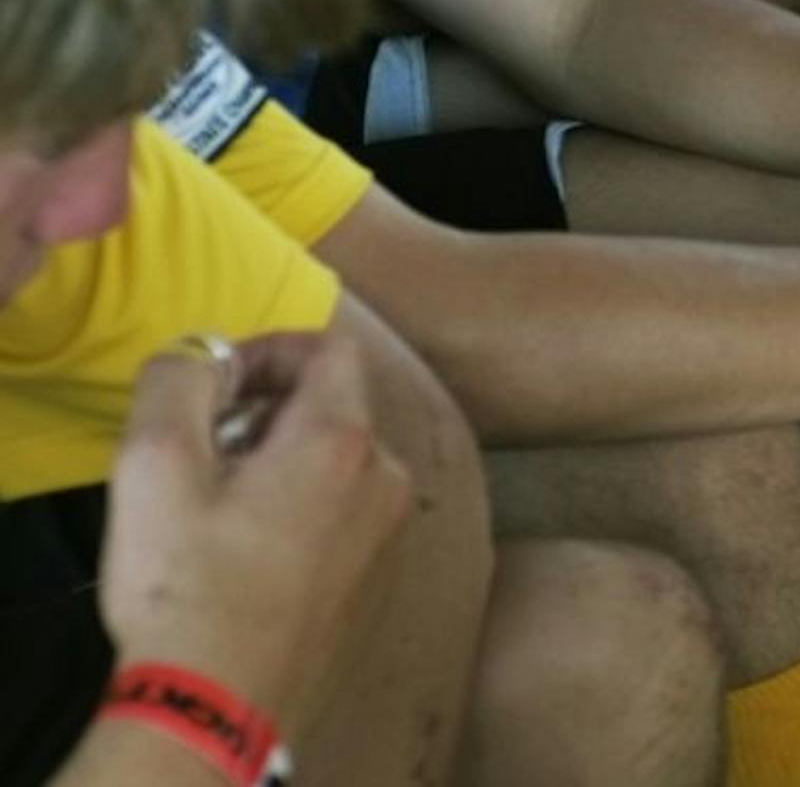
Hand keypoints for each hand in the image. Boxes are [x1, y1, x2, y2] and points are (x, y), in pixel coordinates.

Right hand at [98, 334, 410, 731]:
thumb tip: (203, 355)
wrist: (218, 707)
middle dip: (268, 409)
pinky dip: (302, 506)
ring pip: (340, 459)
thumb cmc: (187, 586)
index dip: (266, 351)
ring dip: (283, 459)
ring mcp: (390, 532)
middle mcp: (386, 477)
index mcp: (343, 439)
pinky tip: (249, 553)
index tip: (214, 390)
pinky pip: (345, 510)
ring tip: (221, 507)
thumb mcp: (155, 463)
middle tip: (206, 452)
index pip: (329, 347)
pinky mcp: (378, 577)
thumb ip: (178, 380)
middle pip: (335, 403)